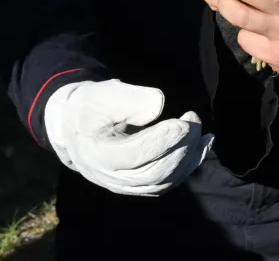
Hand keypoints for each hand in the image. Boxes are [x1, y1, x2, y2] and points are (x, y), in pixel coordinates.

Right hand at [42, 79, 212, 195]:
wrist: (75, 126)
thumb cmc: (90, 106)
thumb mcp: (101, 94)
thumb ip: (127, 98)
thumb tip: (158, 105)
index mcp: (97, 154)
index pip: (134, 155)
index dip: (162, 141)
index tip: (183, 123)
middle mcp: (110, 177)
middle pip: (152, 173)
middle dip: (180, 148)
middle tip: (193, 121)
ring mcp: (124, 185)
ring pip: (162, 182)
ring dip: (188, 159)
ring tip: (202, 134)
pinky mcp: (137, 185)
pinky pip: (166, 183)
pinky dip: (188, 167)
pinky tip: (203, 147)